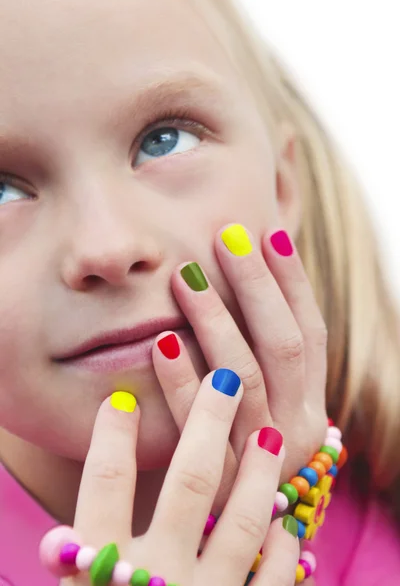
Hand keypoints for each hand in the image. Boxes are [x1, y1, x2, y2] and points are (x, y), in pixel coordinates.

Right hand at [41, 369, 298, 585]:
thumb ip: (69, 579)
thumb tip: (56, 543)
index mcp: (101, 575)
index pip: (105, 485)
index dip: (113, 435)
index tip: (121, 400)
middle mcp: (158, 580)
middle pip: (189, 481)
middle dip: (205, 421)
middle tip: (222, 374)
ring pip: (244, 520)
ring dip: (259, 472)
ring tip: (269, 432)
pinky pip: (274, 578)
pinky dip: (285, 545)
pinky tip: (290, 520)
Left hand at [157, 224, 327, 514]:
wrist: (229, 534)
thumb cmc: (239, 448)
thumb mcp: (266, 406)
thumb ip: (260, 357)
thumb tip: (246, 281)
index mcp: (311, 403)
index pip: (310, 331)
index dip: (292, 280)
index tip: (268, 230)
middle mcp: (298, 428)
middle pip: (282, 344)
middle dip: (256, 286)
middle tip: (227, 235)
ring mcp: (264, 459)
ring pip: (246, 377)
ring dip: (217, 321)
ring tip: (184, 276)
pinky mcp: (223, 482)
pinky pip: (203, 424)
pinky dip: (184, 379)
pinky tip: (163, 339)